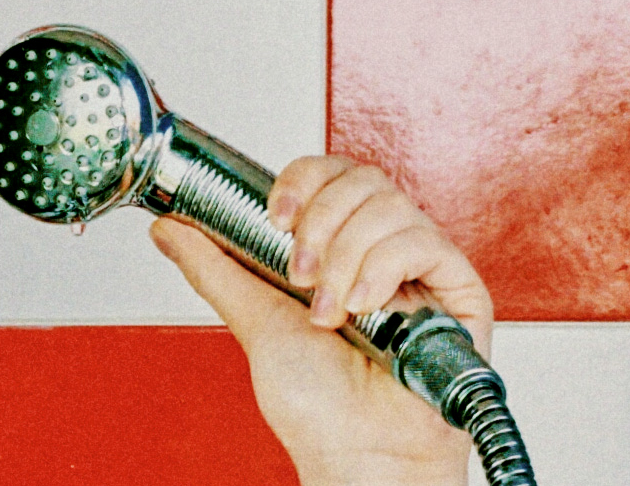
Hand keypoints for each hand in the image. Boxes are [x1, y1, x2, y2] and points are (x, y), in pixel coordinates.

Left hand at [148, 156, 495, 485]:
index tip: (276, 216)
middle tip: (300, 275)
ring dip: (345, 255)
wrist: (357, 455)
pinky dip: (383, 268)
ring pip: (389, 206)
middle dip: (319, 221)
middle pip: (362, 178)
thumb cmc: (318, 406)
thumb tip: (169, 228)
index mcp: (339, 250)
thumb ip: (215, 268)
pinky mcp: (460, 289)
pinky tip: (365, 307)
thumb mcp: (254, 321)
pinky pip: (425, 240)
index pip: (331, 175)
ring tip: (332, 310)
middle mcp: (382, 251)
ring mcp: (422, 268)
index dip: (304, 180)